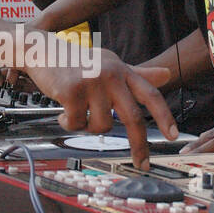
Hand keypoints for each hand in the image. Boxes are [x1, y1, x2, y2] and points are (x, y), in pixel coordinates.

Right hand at [27, 48, 175, 169]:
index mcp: (123, 71)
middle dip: (139, 145)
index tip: (173, 135)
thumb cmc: (76, 60)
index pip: (150, 94)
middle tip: (141, 163)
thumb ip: (138, 73)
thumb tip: (167, 75)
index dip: (164, 116)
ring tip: (77, 112)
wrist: (41, 50)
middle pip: (132, 118)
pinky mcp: (72, 91)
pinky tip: (63, 110)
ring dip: (88, 127)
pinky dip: (69, 123)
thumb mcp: (110, 63)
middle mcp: (111, 75)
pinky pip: (77, 123)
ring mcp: (92, 82)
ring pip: (101, 126)